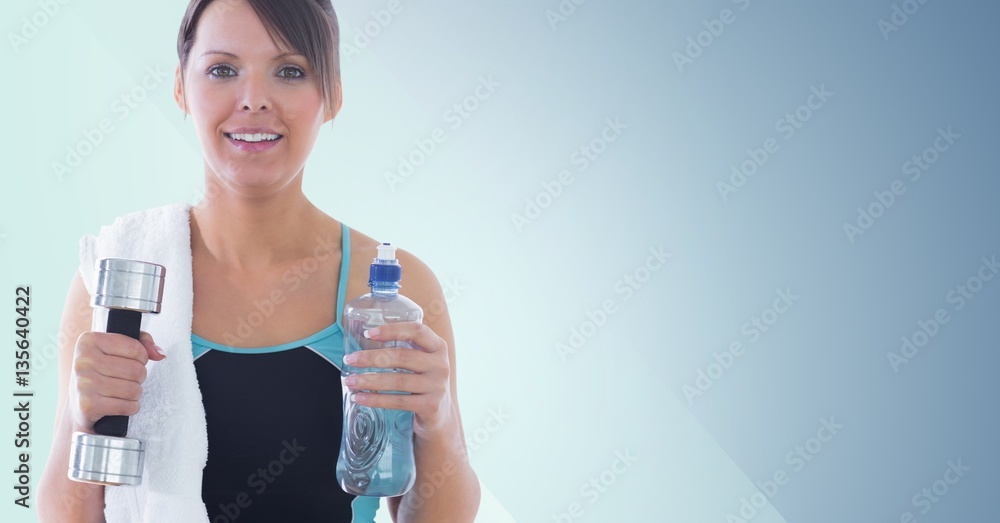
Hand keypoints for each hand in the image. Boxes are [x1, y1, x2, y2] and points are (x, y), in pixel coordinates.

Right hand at [69, 331, 164, 432]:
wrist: (78, 403)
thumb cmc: (101, 371)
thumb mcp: (117, 348)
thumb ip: (142, 342)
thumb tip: (159, 353)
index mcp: (89, 341)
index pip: (135, 348)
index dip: (142, 357)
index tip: (132, 361)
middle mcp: (83, 361)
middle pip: (136, 370)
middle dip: (139, 377)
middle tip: (128, 379)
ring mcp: (84, 384)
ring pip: (133, 390)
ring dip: (135, 393)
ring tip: (124, 391)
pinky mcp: (88, 405)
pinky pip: (127, 406)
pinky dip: (130, 407)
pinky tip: (119, 403)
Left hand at [342, 322, 453, 437]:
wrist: (440, 415)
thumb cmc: (422, 382)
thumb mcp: (421, 361)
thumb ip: (403, 349)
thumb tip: (363, 342)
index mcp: (438, 347)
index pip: (417, 331)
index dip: (392, 330)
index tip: (368, 334)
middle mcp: (441, 364)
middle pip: (402, 356)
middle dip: (372, 357)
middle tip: (350, 360)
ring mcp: (437, 386)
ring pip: (398, 380)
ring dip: (370, 381)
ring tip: (350, 381)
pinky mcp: (431, 406)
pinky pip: (399, 401)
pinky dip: (376, 400)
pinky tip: (360, 398)